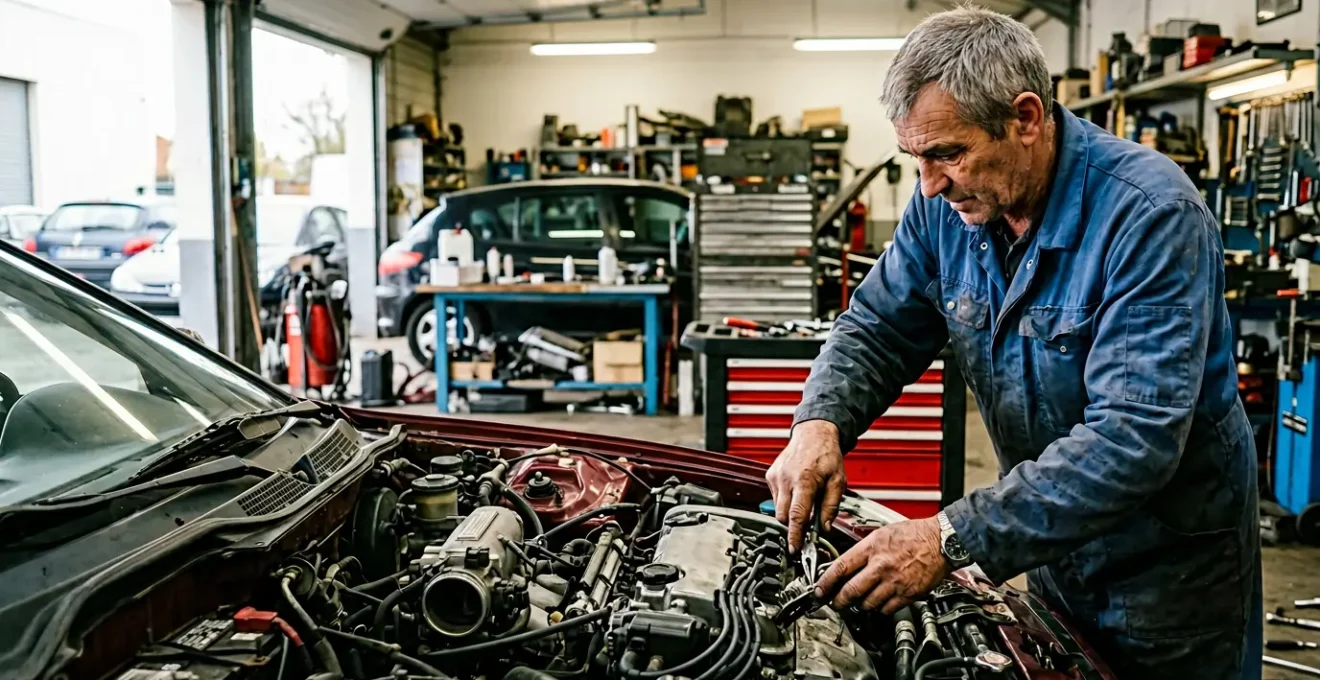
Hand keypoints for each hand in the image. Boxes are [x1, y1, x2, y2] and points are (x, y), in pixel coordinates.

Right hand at [766, 420, 846, 552]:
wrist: (813, 433)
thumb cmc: (827, 455)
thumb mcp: (838, 481)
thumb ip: (831, 507)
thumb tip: (824, 528)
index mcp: (804, 481)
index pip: (797, 516)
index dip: (795, 536)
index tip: (794, 549)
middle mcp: (786, 479)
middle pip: (783, 516)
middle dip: (794, 525)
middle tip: (807, 526)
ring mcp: (775, 476)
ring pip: (778, 508)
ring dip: (790, 512)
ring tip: (805, 501)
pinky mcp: (770, 475)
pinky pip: (775, 498)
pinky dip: (785, 501)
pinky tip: (797, 491)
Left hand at [813, 517, 948, 614]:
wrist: (941, 540)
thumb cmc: (914, 534)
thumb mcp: (882, 533)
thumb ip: (864, 548)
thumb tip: (847, 562)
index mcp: (872, 548)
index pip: (841, 567)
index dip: (826, 582)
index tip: (819, 590)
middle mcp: (881, 566)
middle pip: (851, 591)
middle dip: (839, 601)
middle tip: (835, 603)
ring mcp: (894, 582)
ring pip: (868, 603)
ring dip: (860, 605)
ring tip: (858, 602)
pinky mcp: (908, 594)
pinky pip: (887, 609)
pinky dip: (880, 609)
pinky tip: (879, 603)